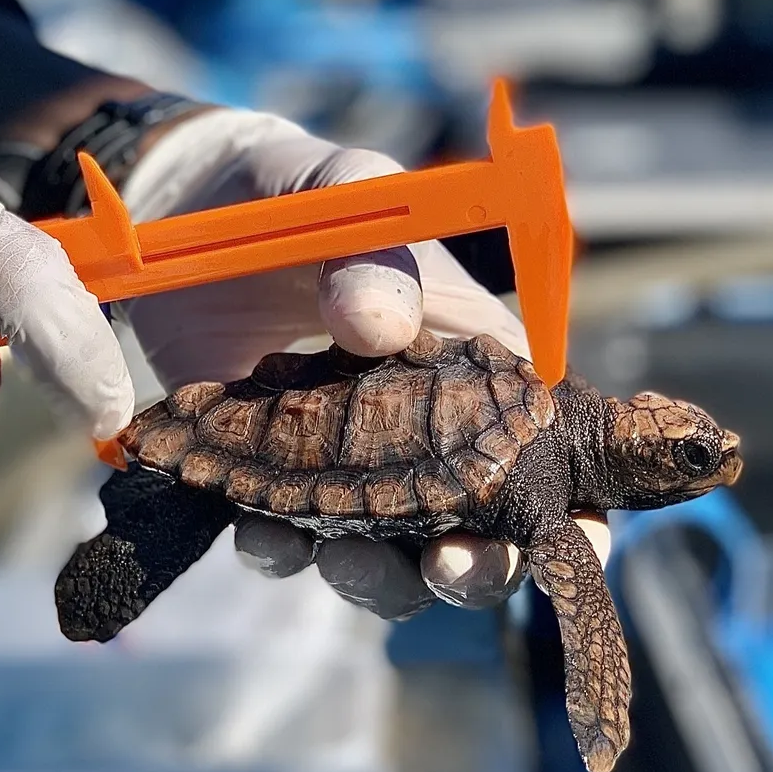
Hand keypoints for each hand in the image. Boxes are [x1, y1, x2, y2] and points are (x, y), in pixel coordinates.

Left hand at [113, 108, 609, 618]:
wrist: (192, 213)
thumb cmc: (307, 196)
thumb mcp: (347, 195)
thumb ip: (372, 253)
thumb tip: (380, 326)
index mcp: (481, 371)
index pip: (557, 461)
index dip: (580, 520)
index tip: (566, 546)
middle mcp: (427, 438)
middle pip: (481, 536)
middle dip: (476, 569)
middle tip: (450, 564)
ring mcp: (350, 471)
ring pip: (388, 561)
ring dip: (374, 577)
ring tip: (342, 554)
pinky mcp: (274, 483)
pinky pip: (289, 544)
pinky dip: (278, 551)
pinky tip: (258, 530)